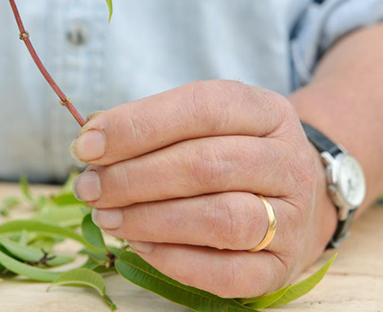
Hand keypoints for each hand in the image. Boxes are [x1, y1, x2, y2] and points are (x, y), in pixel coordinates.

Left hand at [70, 80, 337, 297]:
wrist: (296, 198)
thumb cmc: (229, 152)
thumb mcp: (202, 123)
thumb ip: (150, 127)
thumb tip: (91, 141)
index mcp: (266, 111)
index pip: (202, 108)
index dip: (138, 126)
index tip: (86, 145)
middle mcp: (288, 162)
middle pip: (207, 165)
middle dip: (134, 177)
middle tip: (89, 187)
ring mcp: (293, 218)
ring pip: (222, 219)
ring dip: (151, 219)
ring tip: (106, 216)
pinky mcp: (284, 267)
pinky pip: (229, 273)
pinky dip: (175, 261)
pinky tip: (139, 245)